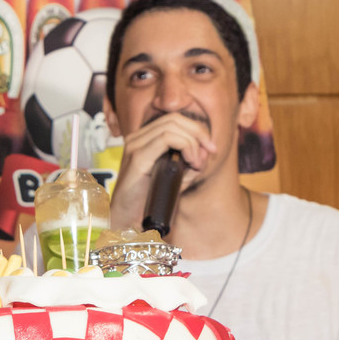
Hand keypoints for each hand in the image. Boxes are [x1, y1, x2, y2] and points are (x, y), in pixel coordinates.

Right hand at [109, 112, 216, 230]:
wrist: (127, 221)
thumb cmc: (149, 202)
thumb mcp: (176, 179)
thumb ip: (191, 164)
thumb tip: (207, 150)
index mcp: (143, 140)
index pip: (173, 120)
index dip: (196, 129)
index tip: (211, 148)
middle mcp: (137, 139)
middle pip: (174, 119)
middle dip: (199, 132)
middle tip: (211, 152)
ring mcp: (135, 146)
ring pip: (172, 125)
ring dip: (193, 142)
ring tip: (198, 163)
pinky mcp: (137, 157)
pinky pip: (166, 138)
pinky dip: (186, 146)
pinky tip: (191, 162)